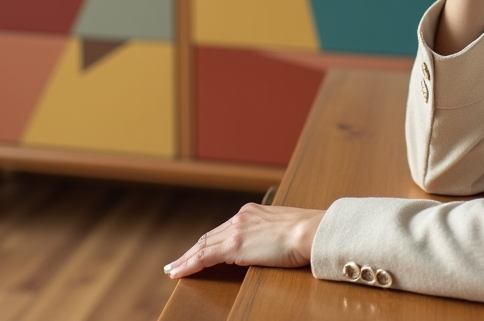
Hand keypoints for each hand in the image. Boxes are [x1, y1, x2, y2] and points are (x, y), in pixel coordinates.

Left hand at [164, 204, 326, 277]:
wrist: (310, 230)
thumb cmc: (306, 231)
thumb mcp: (285, 227)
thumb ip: (271, 233)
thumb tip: (270, 244)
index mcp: (252, 212)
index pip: (224, 229)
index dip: (209, 241)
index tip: (199, 248)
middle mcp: (240, 218)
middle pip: (209, 236)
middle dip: (192, 250)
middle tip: (177, 262)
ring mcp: (236, 231)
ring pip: (202, 246)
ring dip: (186, 258)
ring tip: (173, 269)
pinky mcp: (234, 246)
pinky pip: (204, 257)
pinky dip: (188, 264)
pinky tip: (178, 272)